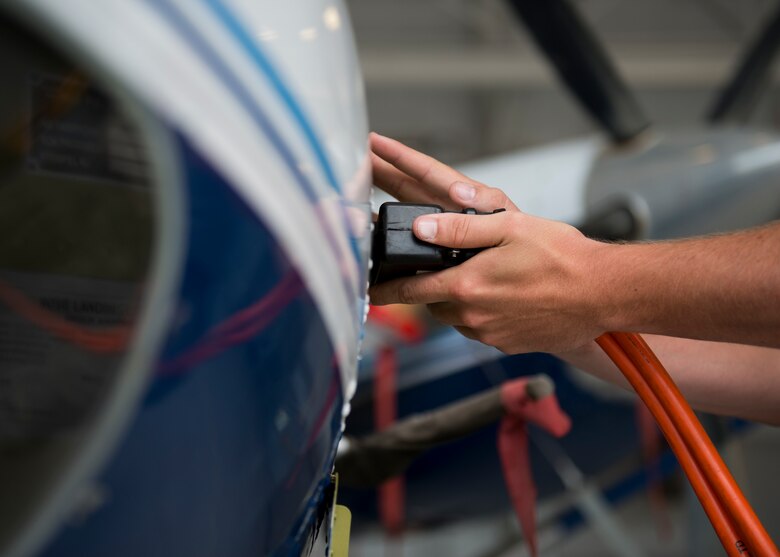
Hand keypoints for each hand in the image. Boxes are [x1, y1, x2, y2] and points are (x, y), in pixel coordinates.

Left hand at [369, 133, 607, 353]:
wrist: (602, 294)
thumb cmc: (561, 257)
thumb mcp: (508, 226)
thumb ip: (459, 227)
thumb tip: (420, 229)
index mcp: (466, 285)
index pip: (409, 291)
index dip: (384, 289)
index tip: (368, 290)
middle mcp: (473, 315)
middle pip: (434, 303)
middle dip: (433, 288)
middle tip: (449, 269)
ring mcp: (491, 334)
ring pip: (457, 317)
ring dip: (459, 301)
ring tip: (485, 279)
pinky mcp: (508, 345)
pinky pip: (481, 329)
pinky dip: (482, 314)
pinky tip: (507, 297)